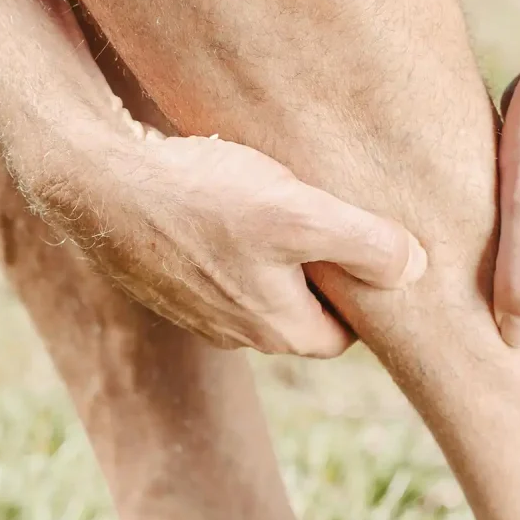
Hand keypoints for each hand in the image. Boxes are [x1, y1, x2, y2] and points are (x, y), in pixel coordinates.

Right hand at [38, 126, 427, 357]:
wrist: (101, 184)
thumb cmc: (205, 199)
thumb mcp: (301, 216)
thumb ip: (367, 244)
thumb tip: (417, 268)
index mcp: (278, 328)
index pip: (344, 335)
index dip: (364, 298)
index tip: (371, 256)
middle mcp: (238, 330)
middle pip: (304, 312)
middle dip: (325, 276)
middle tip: (336, 224)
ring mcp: (200, 307)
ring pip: (264, 289)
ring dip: (282, 257)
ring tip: (288, 208)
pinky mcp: (173, 278)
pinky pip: (225, 270)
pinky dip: (242, 244)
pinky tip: (236, 203)